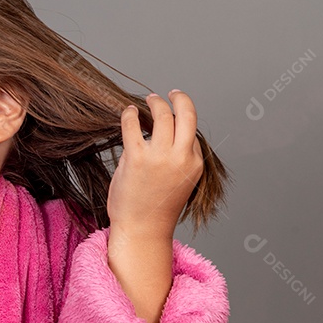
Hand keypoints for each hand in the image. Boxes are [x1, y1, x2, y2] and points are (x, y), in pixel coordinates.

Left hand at [107, 89, 204, 236]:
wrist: (142, 229)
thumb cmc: (155, 208)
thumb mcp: (179, 181)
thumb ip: (176, 159)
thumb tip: (162, 135)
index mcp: (195, 163)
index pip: (191, 132)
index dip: (181, 123)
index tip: (172, 115)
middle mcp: (181, 157)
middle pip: (187, 114)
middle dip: (179, 99)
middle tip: (170, 93)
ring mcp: (159, 157)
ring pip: (163, 114)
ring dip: (155, 102)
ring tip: (149, 99)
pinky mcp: (137, 158)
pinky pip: (133, 125)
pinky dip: (129, 114)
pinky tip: (127, 111)